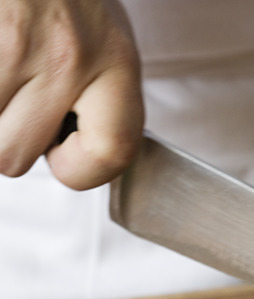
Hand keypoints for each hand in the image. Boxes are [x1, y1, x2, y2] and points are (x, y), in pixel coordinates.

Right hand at [0, 0, 142, 189]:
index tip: (64, 160)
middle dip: (6, 139)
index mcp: (115, 61)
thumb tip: (70, 159)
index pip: (114, 150)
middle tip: (14, 101)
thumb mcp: (104, 42)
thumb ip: (100, 101)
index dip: (83, 172)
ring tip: (4, 75)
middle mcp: (67, 55)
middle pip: (14, 156)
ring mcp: (13, 44)